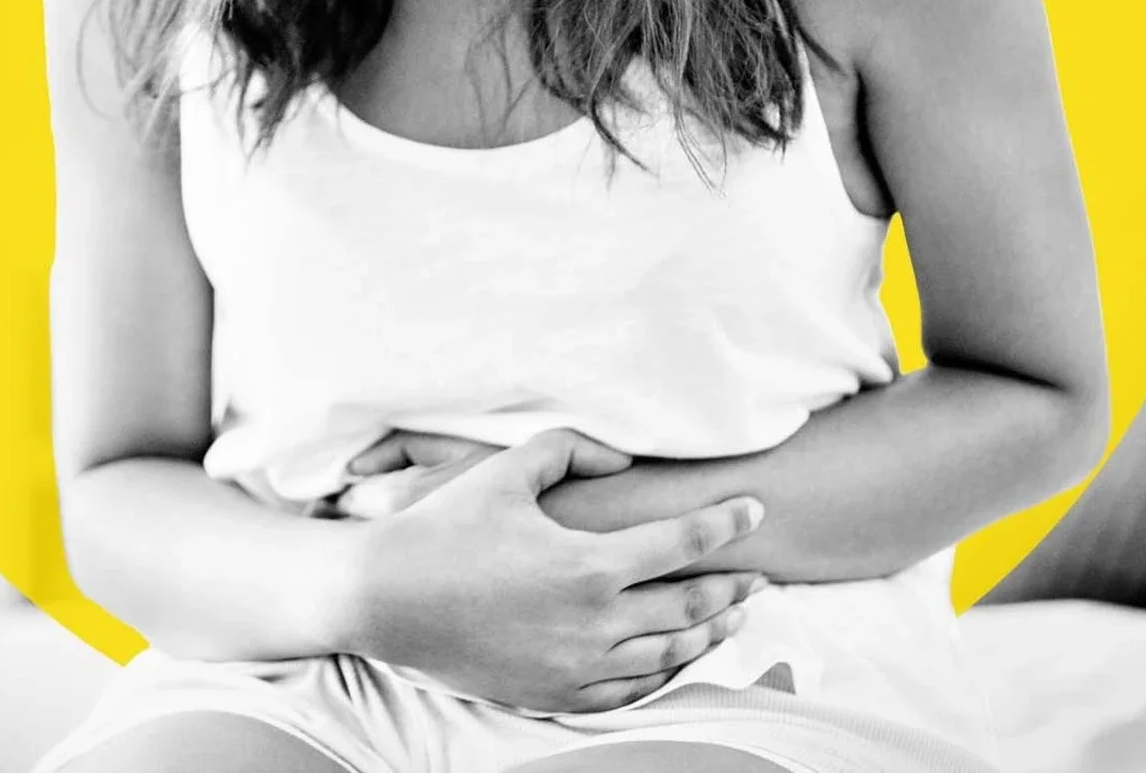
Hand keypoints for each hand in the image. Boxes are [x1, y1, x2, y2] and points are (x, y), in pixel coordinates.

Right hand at [340, 428, 768, 712]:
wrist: (384, 598)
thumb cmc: (443, 529)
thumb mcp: (505, 472)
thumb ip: (569, 452)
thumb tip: (622, 457)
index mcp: (589, 565)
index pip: (684, 542)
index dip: (725, 523)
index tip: (754, 510)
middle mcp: (594, 623)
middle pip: (690, 606)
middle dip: (733, 586)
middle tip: (760, 573)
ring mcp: (577, 665)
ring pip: (668, 655)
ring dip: (708, 633)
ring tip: (730, 615)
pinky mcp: (555, 693)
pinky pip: (629, 691)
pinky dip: (662, 673)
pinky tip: (672, 658)